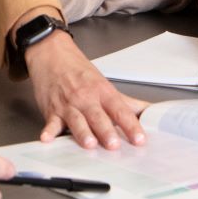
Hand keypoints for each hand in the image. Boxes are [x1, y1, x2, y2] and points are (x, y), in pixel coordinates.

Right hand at [26, 31, 147, 149]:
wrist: (51, 54)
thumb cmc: (79, 72)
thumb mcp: (104, 85)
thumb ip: (126, 103)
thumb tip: (150, 112)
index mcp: (102, 92)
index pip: (120, 110)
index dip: (130, 125)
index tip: (139, 139)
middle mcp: (86, 98)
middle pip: (98, 116)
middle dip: (106, 131)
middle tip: (114, 145)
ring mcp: (68, 104)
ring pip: (76, 120)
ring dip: (82, 132)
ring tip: (89, 144)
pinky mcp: (51, 110)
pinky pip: (50, 121)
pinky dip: (48, 130)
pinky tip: (47, 138)